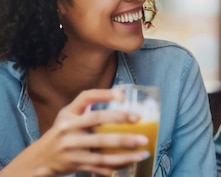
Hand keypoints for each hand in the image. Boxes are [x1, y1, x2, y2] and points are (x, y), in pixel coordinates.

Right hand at [1, 89, 149, 176]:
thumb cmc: (61, 134)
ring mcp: (71, 147)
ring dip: (124, 150)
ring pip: (101, 149)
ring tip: (143, 150)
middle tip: (139, 120)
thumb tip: (120, 96)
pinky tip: (131, 163)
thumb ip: (86, 109)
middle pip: (96, 120)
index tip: (122, 95)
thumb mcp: (67, 117)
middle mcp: (68, 128)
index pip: (85, 98)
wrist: (39, 159)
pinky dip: (116, 165)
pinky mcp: (75, 163)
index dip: (104, 94)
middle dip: (119, 119)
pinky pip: (100, 165)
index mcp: (68, 114)